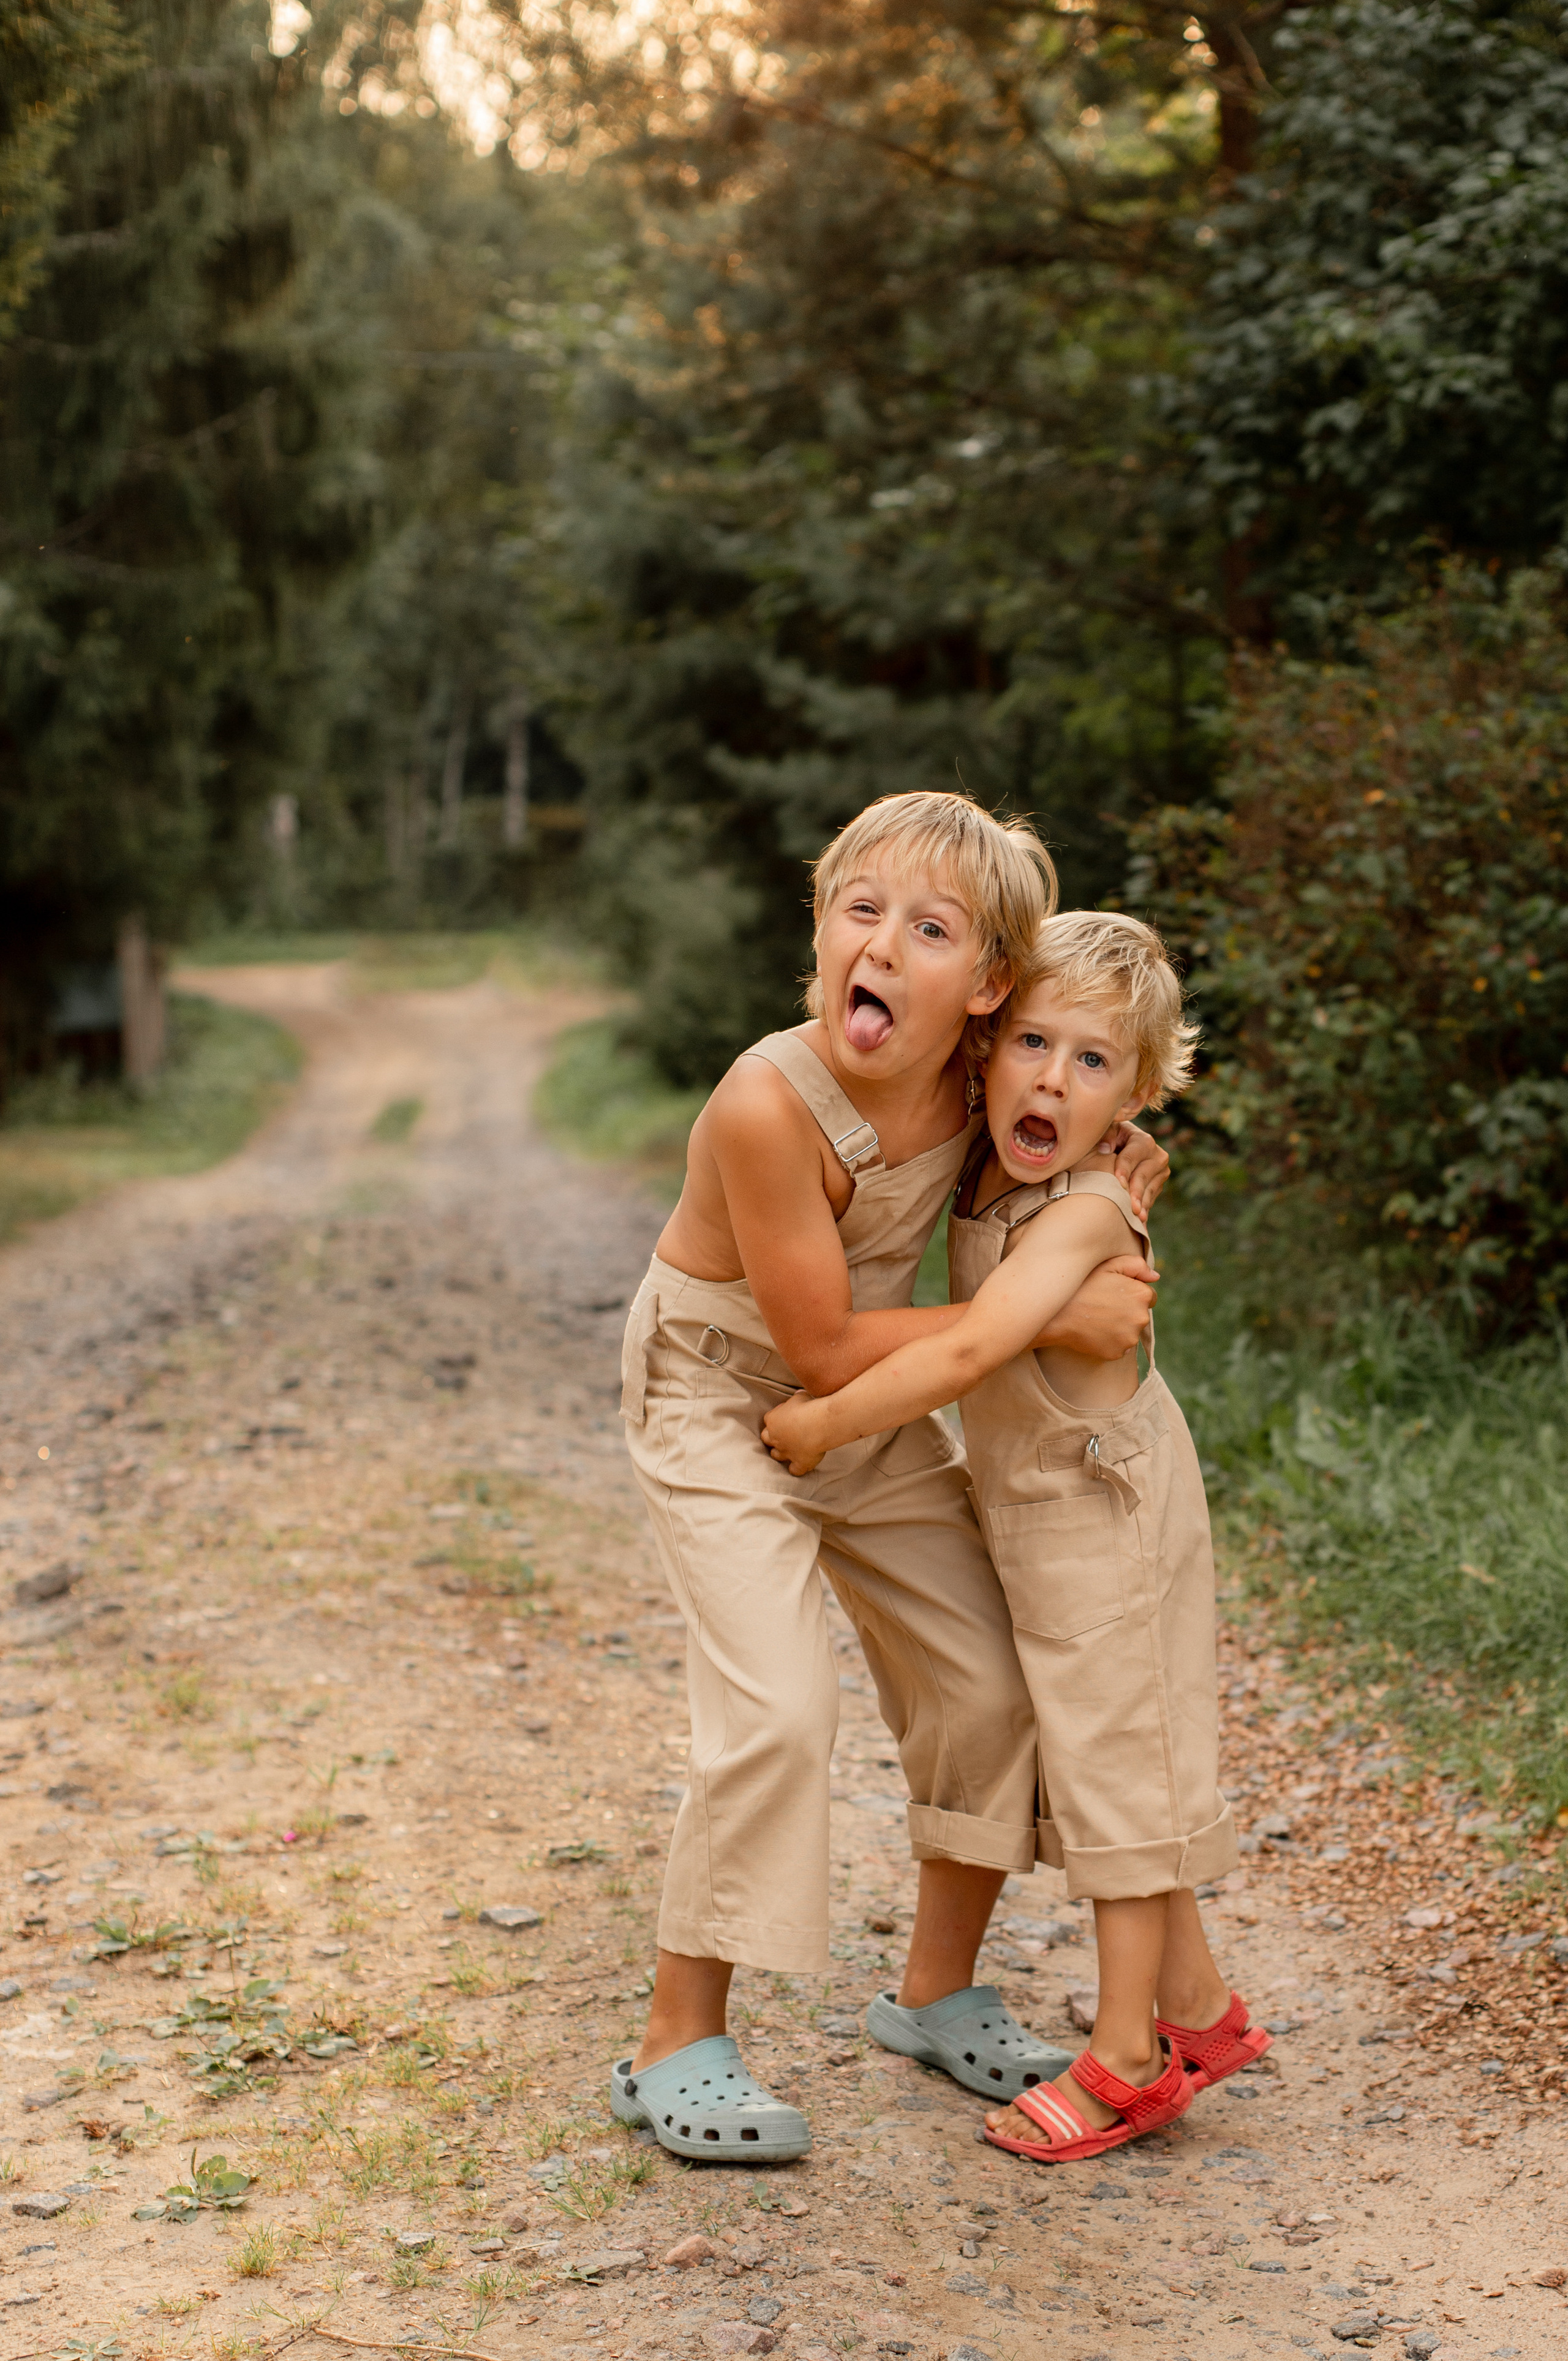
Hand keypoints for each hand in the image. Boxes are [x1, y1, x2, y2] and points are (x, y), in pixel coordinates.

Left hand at [761, 1391, 827, 1475]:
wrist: (820, 1424)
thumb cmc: (809, 1407)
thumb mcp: (800, 1396)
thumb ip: (795, 1399)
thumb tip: (797, 1397)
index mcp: (773, 1420)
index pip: (769, 1419)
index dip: (777, 1418)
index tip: (788, 1416)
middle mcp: (776, 1437)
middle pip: (766, 1439)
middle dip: (773, 1437)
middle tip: (785, 1433)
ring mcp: (786, 1452)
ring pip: (775, 1455)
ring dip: (781, 1453)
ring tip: (790, 1449)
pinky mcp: (799, 1463)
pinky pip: (794, 1470)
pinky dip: (796, 1469)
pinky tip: (801, 1466)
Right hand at [1034, 1252, 1157, 1359]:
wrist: (1057, 1314)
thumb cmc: (1081, 1285)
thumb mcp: (1108, 1266)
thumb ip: (1136, 1265)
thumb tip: (1155, 1277)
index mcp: (1142, 1295)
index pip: (1149, 1296)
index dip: (1131, 1293)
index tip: (1114, 1293)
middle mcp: (1141, 1318)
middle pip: (1140, 1315)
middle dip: (1127, 1311)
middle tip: (1103, 1306)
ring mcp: (1130, 1338)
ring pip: (1130, 1332)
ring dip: (1120, 1327)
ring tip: (1097, 1318)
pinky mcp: (1117, 1353)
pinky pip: (1118, 1346)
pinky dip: (1110, 1340)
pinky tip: (1094, 1330)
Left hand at [1098, 1122, 1170, 1221]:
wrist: (1120, 1149)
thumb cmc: (1108, 1140)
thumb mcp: (1106, 1133)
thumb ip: (1105, 1135)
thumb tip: (1105, 1148)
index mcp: (1143, 1140)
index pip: (1132, 1156)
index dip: (1124, 1169)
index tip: (1118, 1183)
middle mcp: (1157, 1154)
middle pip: (1143, 1175)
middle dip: (1135, 1192)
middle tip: (1131, 1207)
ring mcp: (1160, 1171)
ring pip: (1150, 1189)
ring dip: (1142, 1203)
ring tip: (1137, 1217)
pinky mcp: (1159, 1184)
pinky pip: (1151, 1198)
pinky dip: (1144, 1208)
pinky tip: (1140, 1221)